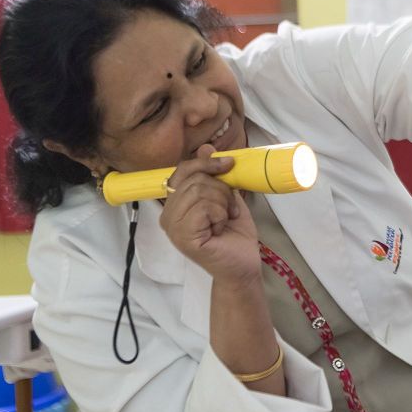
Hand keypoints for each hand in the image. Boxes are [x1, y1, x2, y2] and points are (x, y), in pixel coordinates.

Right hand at [158, 144, 259, 282]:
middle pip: (194, 179)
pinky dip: (220, 214)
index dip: (206, 163)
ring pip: (199, 191)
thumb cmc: (234, 234)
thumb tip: (205, 148)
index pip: (182, 171)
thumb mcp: (226, 197)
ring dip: (223, 203)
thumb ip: (214, 175)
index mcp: (175, 204)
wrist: (244, 264)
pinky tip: (221, 228)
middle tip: (229, 208)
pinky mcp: (184, 237)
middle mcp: (168, 216)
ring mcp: (173, 228)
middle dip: (221, 189)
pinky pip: (204, 208)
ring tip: (226, 218)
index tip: (229, 164)